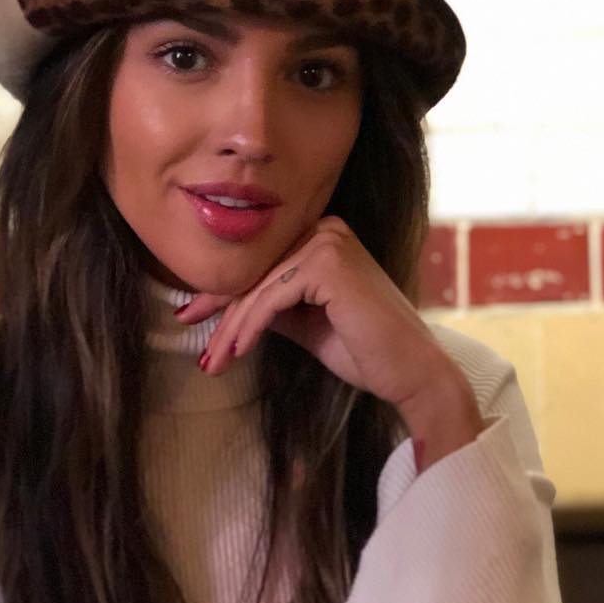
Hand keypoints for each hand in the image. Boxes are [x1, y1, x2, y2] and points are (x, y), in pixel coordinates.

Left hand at [177, 216, 482, 461]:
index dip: (223, 295)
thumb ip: (272, 306)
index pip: (262, 266)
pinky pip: (271, 298)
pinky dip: (249, 327)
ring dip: (231, 330)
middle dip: (220, 315)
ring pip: (258, 288)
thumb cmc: (364, 349)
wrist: (411, 373)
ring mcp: (327, 241)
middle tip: (200, 349)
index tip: (193, 319)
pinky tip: (237, 351)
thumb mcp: (305, 322)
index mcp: (323, 236)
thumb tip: (226, 307)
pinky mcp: (327, 263)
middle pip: (255, 274)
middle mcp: (325, 229)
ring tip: (213, 362)